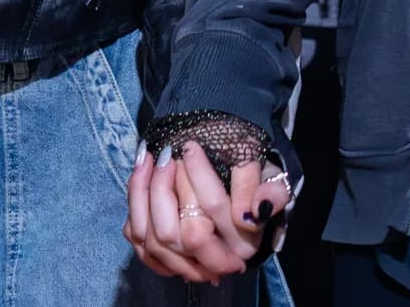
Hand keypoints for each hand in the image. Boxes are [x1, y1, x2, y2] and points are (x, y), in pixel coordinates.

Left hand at [125, 142, 288, 283]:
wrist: (235, 197)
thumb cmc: (253, 183)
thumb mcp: (274, 181)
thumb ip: (273, 194)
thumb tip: (251, 212)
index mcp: (243, 243)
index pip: (213, 211)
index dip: (199, 176)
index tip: (190, 146)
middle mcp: (213, 262)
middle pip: (180, 234)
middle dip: (167, 188)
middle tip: (169, 154)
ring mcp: (184, 263)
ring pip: (153, 238)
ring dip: (146, 192)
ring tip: (153, 158)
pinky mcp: (160, 257)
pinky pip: (137, 236)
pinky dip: (135, 201)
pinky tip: (143, 172)